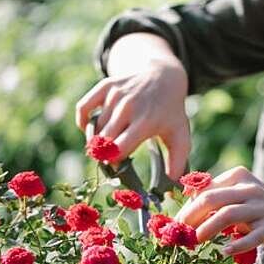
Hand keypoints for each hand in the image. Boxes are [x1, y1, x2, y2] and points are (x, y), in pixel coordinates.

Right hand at [75, 35, 189, 178]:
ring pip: (94, 128)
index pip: (118, 149)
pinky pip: (83, 108)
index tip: (118, 167)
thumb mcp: (180, 136)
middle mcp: (129, 107)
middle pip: (103, 141)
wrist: (163, 77)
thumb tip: (170, 187)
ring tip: (107, 144)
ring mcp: (116, 95)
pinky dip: (83, 121)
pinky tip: (92, 129)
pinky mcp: (106, 86)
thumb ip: (177, 163)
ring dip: (96, 140)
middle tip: (111, 157)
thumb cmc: (170, 112)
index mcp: (146, 122)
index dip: (113, 162)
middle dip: (103, 154)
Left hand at [175, 166, 263, 255]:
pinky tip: (224, 253)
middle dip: (191, 216)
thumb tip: (186, 214)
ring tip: (195, 241)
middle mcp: (250, 189)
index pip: (206, 189)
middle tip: (180, 232)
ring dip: (208, 229)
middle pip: (212, 198)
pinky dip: (235, 246)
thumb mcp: (243, 199)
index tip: (176, 223)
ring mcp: (262, 208)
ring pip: (228, 215)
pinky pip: (250, 237)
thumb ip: (220, 201)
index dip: (187, 206)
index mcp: (240, 177)